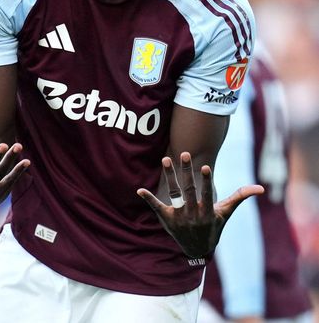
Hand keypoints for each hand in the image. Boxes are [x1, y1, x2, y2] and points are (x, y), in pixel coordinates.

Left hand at [137, 152, 262, 257]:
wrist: (197, 249)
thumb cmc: (214, 227)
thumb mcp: (226, 213)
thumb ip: (240, 197)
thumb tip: (261, 188)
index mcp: (207, 211)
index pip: (206, 194)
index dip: (205, 181)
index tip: (204, 166)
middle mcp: (193, 214)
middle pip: (188, 189)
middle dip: (186, 171)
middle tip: (183, 153)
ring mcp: (179, 216)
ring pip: (173, 193)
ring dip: (169, 176)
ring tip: (166, 158)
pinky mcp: (167, 218)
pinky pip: (157, 207)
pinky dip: (149, 198)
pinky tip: (140, 189)